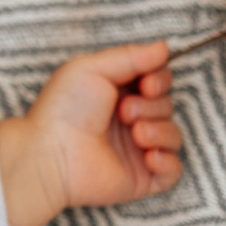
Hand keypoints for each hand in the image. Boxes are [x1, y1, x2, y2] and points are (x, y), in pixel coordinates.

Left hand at [0, 41, 183, 225]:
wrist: (51, 153)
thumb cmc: (64, 108)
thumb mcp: (92, 68)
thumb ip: (131, 55)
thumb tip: (164, 47)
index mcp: (118, 94)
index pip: (157, 81)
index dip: (160, 79)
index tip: (146, 83)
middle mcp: (128, 121)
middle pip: (167, 106)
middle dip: (153, 105)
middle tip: (124, 112)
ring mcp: (136, 150)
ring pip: (173, 136)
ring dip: (160, 131)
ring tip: (135, 133)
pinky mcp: (140, 178)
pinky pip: (173, 171)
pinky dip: (168, 162)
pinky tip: (148, 156)